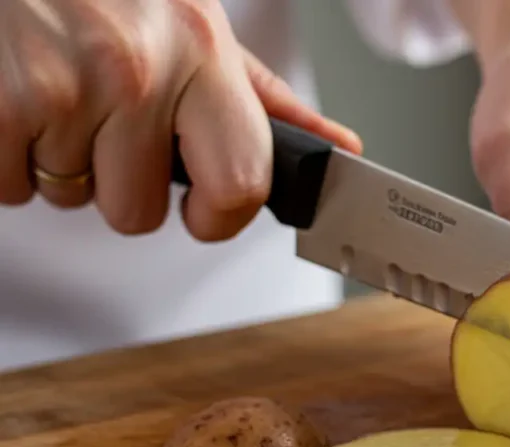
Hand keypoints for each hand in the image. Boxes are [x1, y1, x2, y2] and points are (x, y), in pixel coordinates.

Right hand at [0, 0, 360, 240]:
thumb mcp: (198, 26)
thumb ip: (263, 99)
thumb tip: (337, 146)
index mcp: (202, 53)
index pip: (242, 185)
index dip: (218, 217)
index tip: (201, 212)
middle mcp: (139, 72)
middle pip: (138, 214)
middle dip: (117, 183)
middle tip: (103, 121)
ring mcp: (65, 89)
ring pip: (71, 199)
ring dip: (61, 160)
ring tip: (57, 92)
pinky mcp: (2, 106)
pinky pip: (11, 187)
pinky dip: (9, 157)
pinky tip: (20, 99)